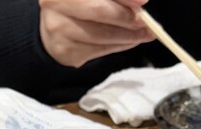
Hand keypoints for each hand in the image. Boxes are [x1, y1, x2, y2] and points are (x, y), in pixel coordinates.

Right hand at [38, 0, 154, 66]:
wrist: (54, 25)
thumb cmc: (79, 3)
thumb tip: (140, 2)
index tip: (143, 2)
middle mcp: (55, 5)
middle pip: (101, 13)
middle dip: (128, 18)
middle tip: (146, 22)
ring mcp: (58, 31)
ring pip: (102, 36)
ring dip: (128, 36)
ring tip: (143, 33)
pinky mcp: (65, 52)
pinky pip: (99, 50)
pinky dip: (118, 46)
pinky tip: (128, 41)